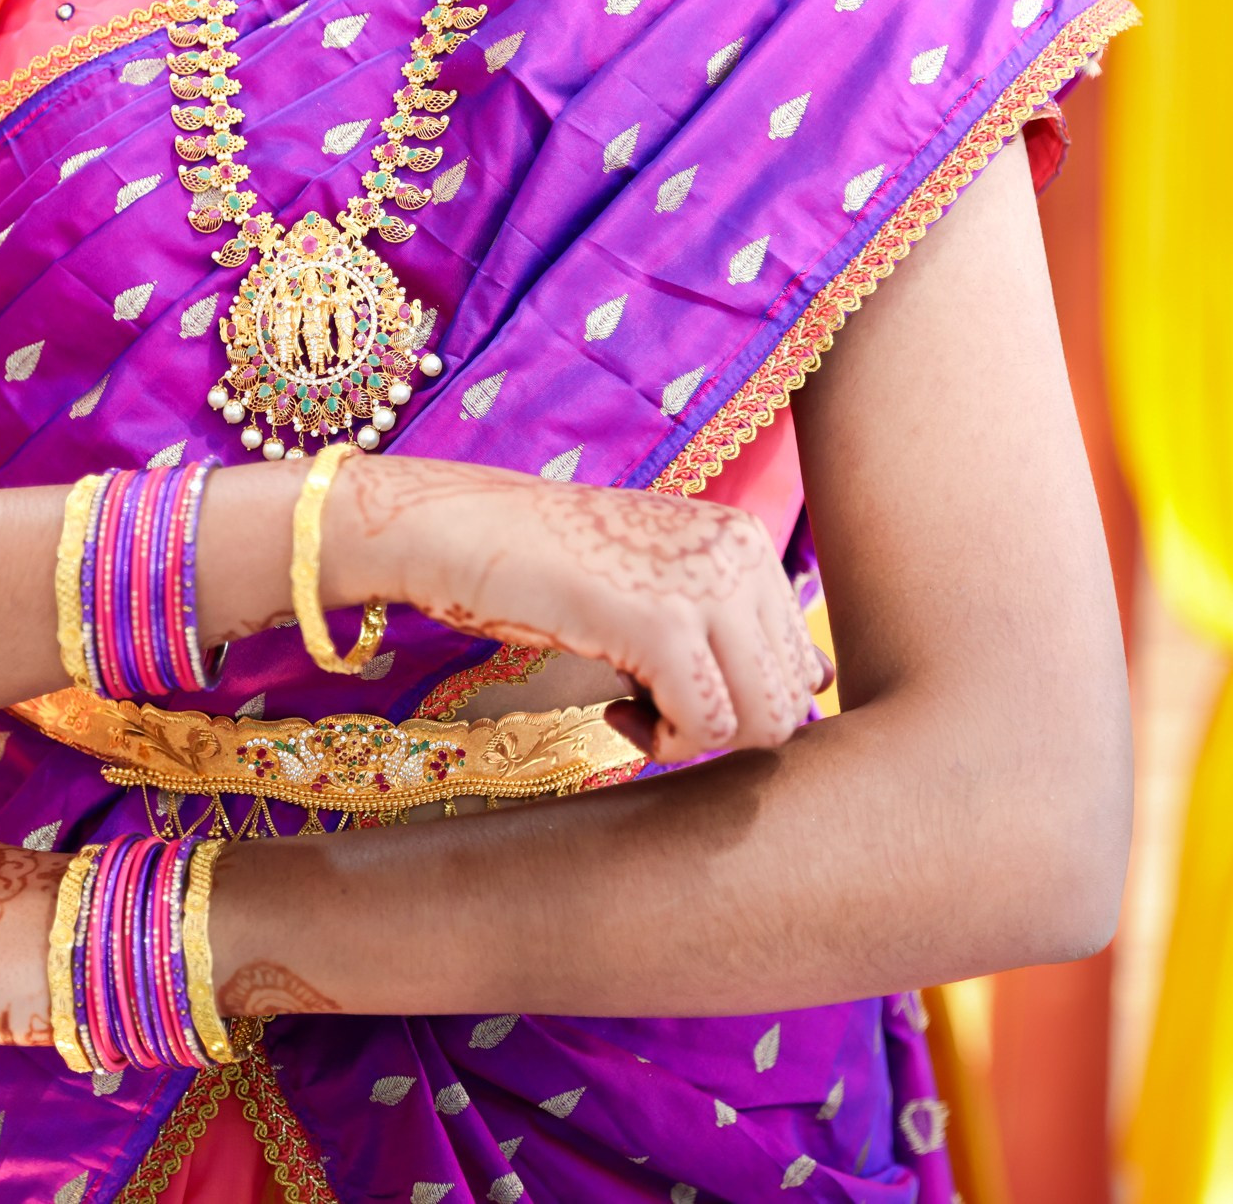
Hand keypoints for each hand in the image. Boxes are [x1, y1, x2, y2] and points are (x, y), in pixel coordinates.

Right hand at [332, 456, 829, 761]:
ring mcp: (705, 585)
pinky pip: (706, 726)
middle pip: (790, 698)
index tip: (671, 692)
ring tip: (633, 712)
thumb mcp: (654, 576)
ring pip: (763, 721)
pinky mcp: (663, 624)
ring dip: (695, 742)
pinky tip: (616, 712)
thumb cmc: (544, 562)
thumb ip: (728, 619)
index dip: (739, 702)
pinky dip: (663, 743)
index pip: (802, 662)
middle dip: (723, 728)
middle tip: (651, 712)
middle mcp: (739, 551)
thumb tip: (814, 691)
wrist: (459, 530)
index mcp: (744, 538)